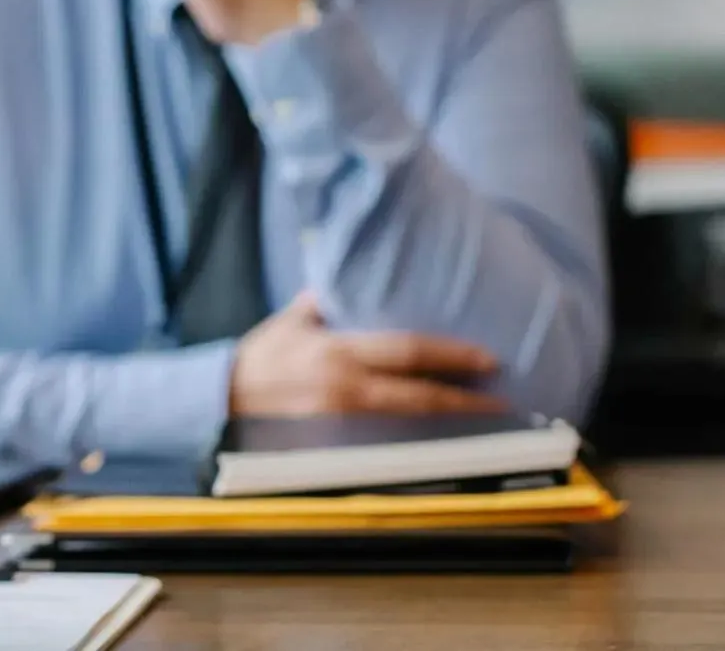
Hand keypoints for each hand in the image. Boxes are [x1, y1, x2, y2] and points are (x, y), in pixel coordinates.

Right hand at [230, 293, 506, 416]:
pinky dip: (415, 440)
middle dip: (464, 398)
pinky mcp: (334, 443)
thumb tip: (353, 280)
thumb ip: (325, 303)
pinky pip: (385, 441)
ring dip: (447, 422)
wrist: (222, 399)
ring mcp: (340, 421)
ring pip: (407, 423)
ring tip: (482, 420)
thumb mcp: (292, 321)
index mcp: (337, 350)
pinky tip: (439, 439)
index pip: (406, 351)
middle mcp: (344, 387)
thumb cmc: (259, 358)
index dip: (450, 356)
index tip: (487, 358)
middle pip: (416, 395)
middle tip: (502, 398)